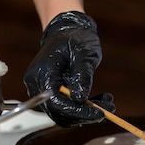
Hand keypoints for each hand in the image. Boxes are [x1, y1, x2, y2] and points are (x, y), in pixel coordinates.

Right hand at [23, 11, 114, 126]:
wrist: (67, 31)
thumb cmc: (75, 38)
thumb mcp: (84, 54)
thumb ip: (82, 76)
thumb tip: (80, 99)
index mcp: (42, 74)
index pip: (57, 103)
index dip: (78, 112)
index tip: (99, 114)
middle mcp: (37, 85)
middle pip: (59, 112)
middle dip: (84, 114)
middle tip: (108, 108)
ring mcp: (41, 91)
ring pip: (63, 113)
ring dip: (85, 112)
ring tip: (107, 102)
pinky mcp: (50, 93)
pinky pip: (65, 107)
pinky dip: (82, 107)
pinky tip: (99, 100)